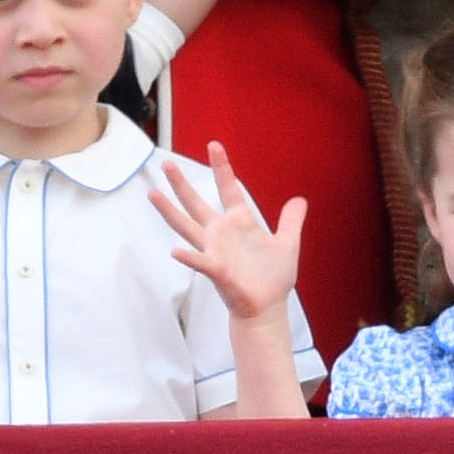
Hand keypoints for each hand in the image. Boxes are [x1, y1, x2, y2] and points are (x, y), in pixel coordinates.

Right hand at [150, 141, 305, 320]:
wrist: (268, 307)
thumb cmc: (273, 278)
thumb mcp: (288, 243)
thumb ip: (291, 221)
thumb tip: (300, 200)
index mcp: (239, 222)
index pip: (228, 188)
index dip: (222, 167)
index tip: (214, 145)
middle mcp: (222, 233)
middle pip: (197, 203)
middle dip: (181, 184)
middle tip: (166, 163)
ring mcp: (215, 250)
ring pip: (187, 226)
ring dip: (170, 211)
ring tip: (153, 194)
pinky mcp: (216, 270)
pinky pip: (200, 261)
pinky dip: (189, 257)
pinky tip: (175, 251)